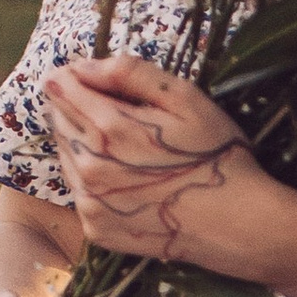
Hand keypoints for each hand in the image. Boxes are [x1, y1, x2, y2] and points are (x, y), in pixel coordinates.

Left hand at [40, 55, 288, 274]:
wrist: (237, 226)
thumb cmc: (216, 156)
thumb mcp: (185, 99)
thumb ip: (131, 73)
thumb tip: (83, 66)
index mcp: (109, 128)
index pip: (61, 87)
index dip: (73, 74)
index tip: (92, 76)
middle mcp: (89, 167)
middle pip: (58, 120)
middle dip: (78, 108)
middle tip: (120, 114)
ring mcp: (90, 203)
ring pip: (66, 156)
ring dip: (84, 144)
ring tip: (128, 149)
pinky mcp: (97, 229)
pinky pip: (80, 192)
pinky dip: (94, 180)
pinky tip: (129, 180)